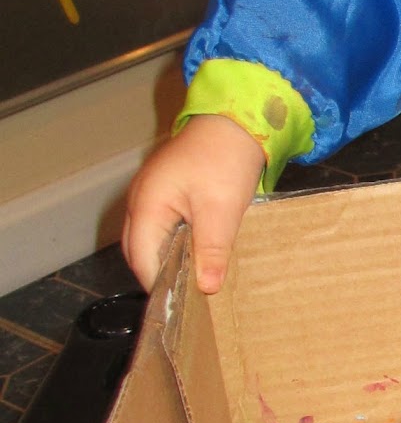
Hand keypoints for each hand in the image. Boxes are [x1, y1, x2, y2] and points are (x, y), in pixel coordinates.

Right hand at [121, 114, 265, 292]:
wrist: (238, 117)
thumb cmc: (226, 157)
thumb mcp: (222, 208)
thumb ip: (211, 250)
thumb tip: (206, 289)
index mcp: (145, 206)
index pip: (142, 261)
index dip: (162, 284)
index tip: (185, 305)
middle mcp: (139, 201)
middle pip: (141, 252)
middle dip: (163, 274)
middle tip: (193, 295)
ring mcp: (150, 194)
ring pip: (151, 239)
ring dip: (170, 257)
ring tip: (198, 276)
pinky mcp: (165, 190)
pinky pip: (162, 224)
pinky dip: (176, 240)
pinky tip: (199, 249)